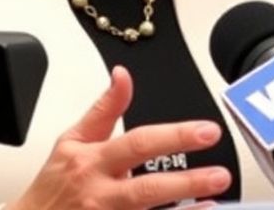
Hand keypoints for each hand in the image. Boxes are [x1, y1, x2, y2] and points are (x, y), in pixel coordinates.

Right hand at [7, 66, 231, 208]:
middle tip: (220, 174)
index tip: (207, 131)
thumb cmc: (53, 185)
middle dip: (187, 181)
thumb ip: (104, 109)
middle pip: (148, 188)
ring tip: (215, 200)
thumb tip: (123, 75)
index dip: (175, 136)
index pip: (138, 143)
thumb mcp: (72, 140)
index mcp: (92, 161)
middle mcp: (101, 194)